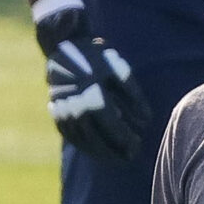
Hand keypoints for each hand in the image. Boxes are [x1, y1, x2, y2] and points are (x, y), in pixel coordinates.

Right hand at [38, 7, 153, 162]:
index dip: (127, 140)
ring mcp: (64, 113)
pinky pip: (71, 137)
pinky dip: (85, 146)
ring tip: (115, 158)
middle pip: (98, 141)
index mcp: (94, 97)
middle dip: (115, 152)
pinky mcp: (57, 115)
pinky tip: (97, 150)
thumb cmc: (97, 57)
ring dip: (100, 153)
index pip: (114, 128)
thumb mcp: (119, 70)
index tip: (137, 145)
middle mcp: (76, 108)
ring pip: (83, 142)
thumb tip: (147, 121)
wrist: (63, 45)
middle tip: (129, 158)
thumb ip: (135, 96)